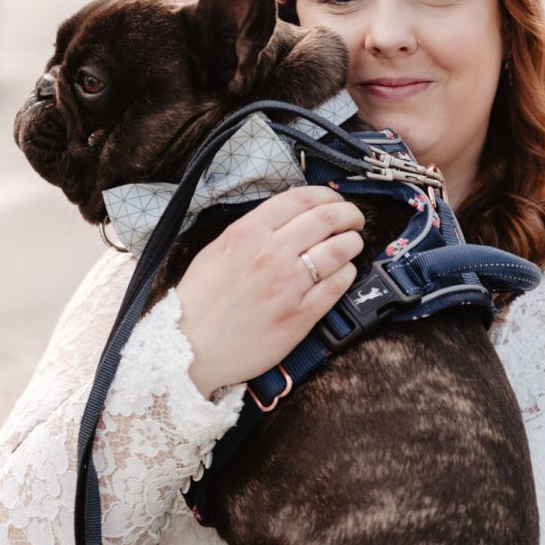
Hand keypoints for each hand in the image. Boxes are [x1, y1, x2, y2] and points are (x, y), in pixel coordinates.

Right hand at [176, 185, 364, 394]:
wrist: (190, 349)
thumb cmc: (200, 301)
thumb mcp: (217, 250)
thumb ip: (252, 230)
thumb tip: (288, 216)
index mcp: (248, 233)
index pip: (301, 199)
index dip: (327, 195)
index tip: (335, 200)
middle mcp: (271, 254)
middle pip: (327, 219)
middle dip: (349, 214)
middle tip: (354, 219)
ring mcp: (288, 286)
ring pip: (339, 250)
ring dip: (353, 242)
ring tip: (353, 243)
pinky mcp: (300, 316)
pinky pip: (337, 286)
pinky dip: (348, 273)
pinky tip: (345, 271)